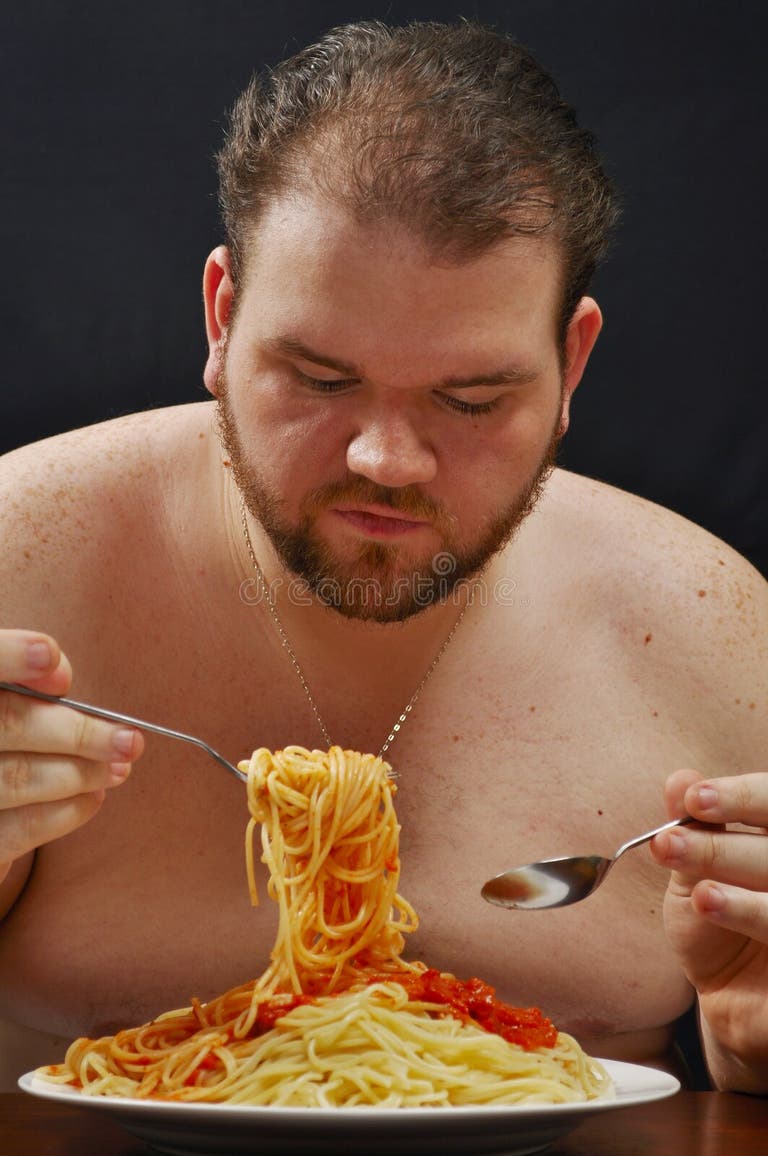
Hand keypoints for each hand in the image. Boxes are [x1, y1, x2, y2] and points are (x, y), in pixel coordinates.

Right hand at [0, 630, 143, 882]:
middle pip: (9, 724)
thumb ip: (27, 678)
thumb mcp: (10, 698)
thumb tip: (60, 679)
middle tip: (130, 741)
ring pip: (19, 777)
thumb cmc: (8, 740)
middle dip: (78, 733)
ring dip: (82, 772)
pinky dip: (67, 810)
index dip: (10, 655)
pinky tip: (94, 796)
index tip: (49, 655)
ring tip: (120, 768)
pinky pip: (21, 827)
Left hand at [651, 767, 767, 1089]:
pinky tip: (711, 907)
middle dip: (722, 848)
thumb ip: (693, 829)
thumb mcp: (696, 872)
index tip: (693, 800)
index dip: (742, 797)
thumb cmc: (718, 923)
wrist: (731, 997)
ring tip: (698, 893)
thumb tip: (680, 779)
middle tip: (670, 842)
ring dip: (737, 891)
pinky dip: (750, 913)